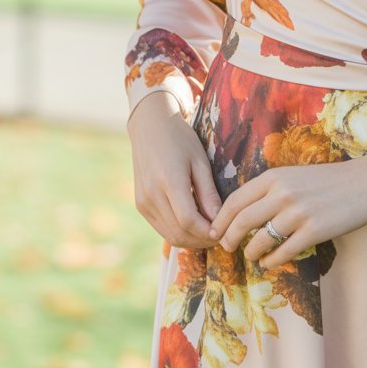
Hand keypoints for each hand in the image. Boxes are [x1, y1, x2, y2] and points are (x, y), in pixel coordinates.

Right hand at [126, 90, 221, 248]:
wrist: (150, 127)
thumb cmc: (180, 139)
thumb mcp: (200, 161)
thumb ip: (208, 193)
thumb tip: (219, 221)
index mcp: (169, 182)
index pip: (189, 221)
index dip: (208, 232)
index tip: (225, 232)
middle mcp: (152, 196)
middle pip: (179, 233)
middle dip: (202, 240)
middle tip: (221, 236)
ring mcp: (143, 202)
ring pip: (169, 235)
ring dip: (191, 240)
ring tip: (209, 232)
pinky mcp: (141, 205)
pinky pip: (161, 227)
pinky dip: (178, 232)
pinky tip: (194, 225)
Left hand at [209, 148, 366, 269]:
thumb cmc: (328, 180)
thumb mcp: (294, 175)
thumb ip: (269, 190)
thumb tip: (243, 214)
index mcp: (274, 176)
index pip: (235, 200)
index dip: (221, 219)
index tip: (216, 231)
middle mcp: (282, 193)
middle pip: (241, 221)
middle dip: (229, 238)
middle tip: (227, 247)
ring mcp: (298, 213)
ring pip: (259, 241)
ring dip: (250, 253)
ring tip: (252, 256)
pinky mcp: (314, 231)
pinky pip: (282, 253)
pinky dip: (271, 261)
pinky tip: (270, 262)